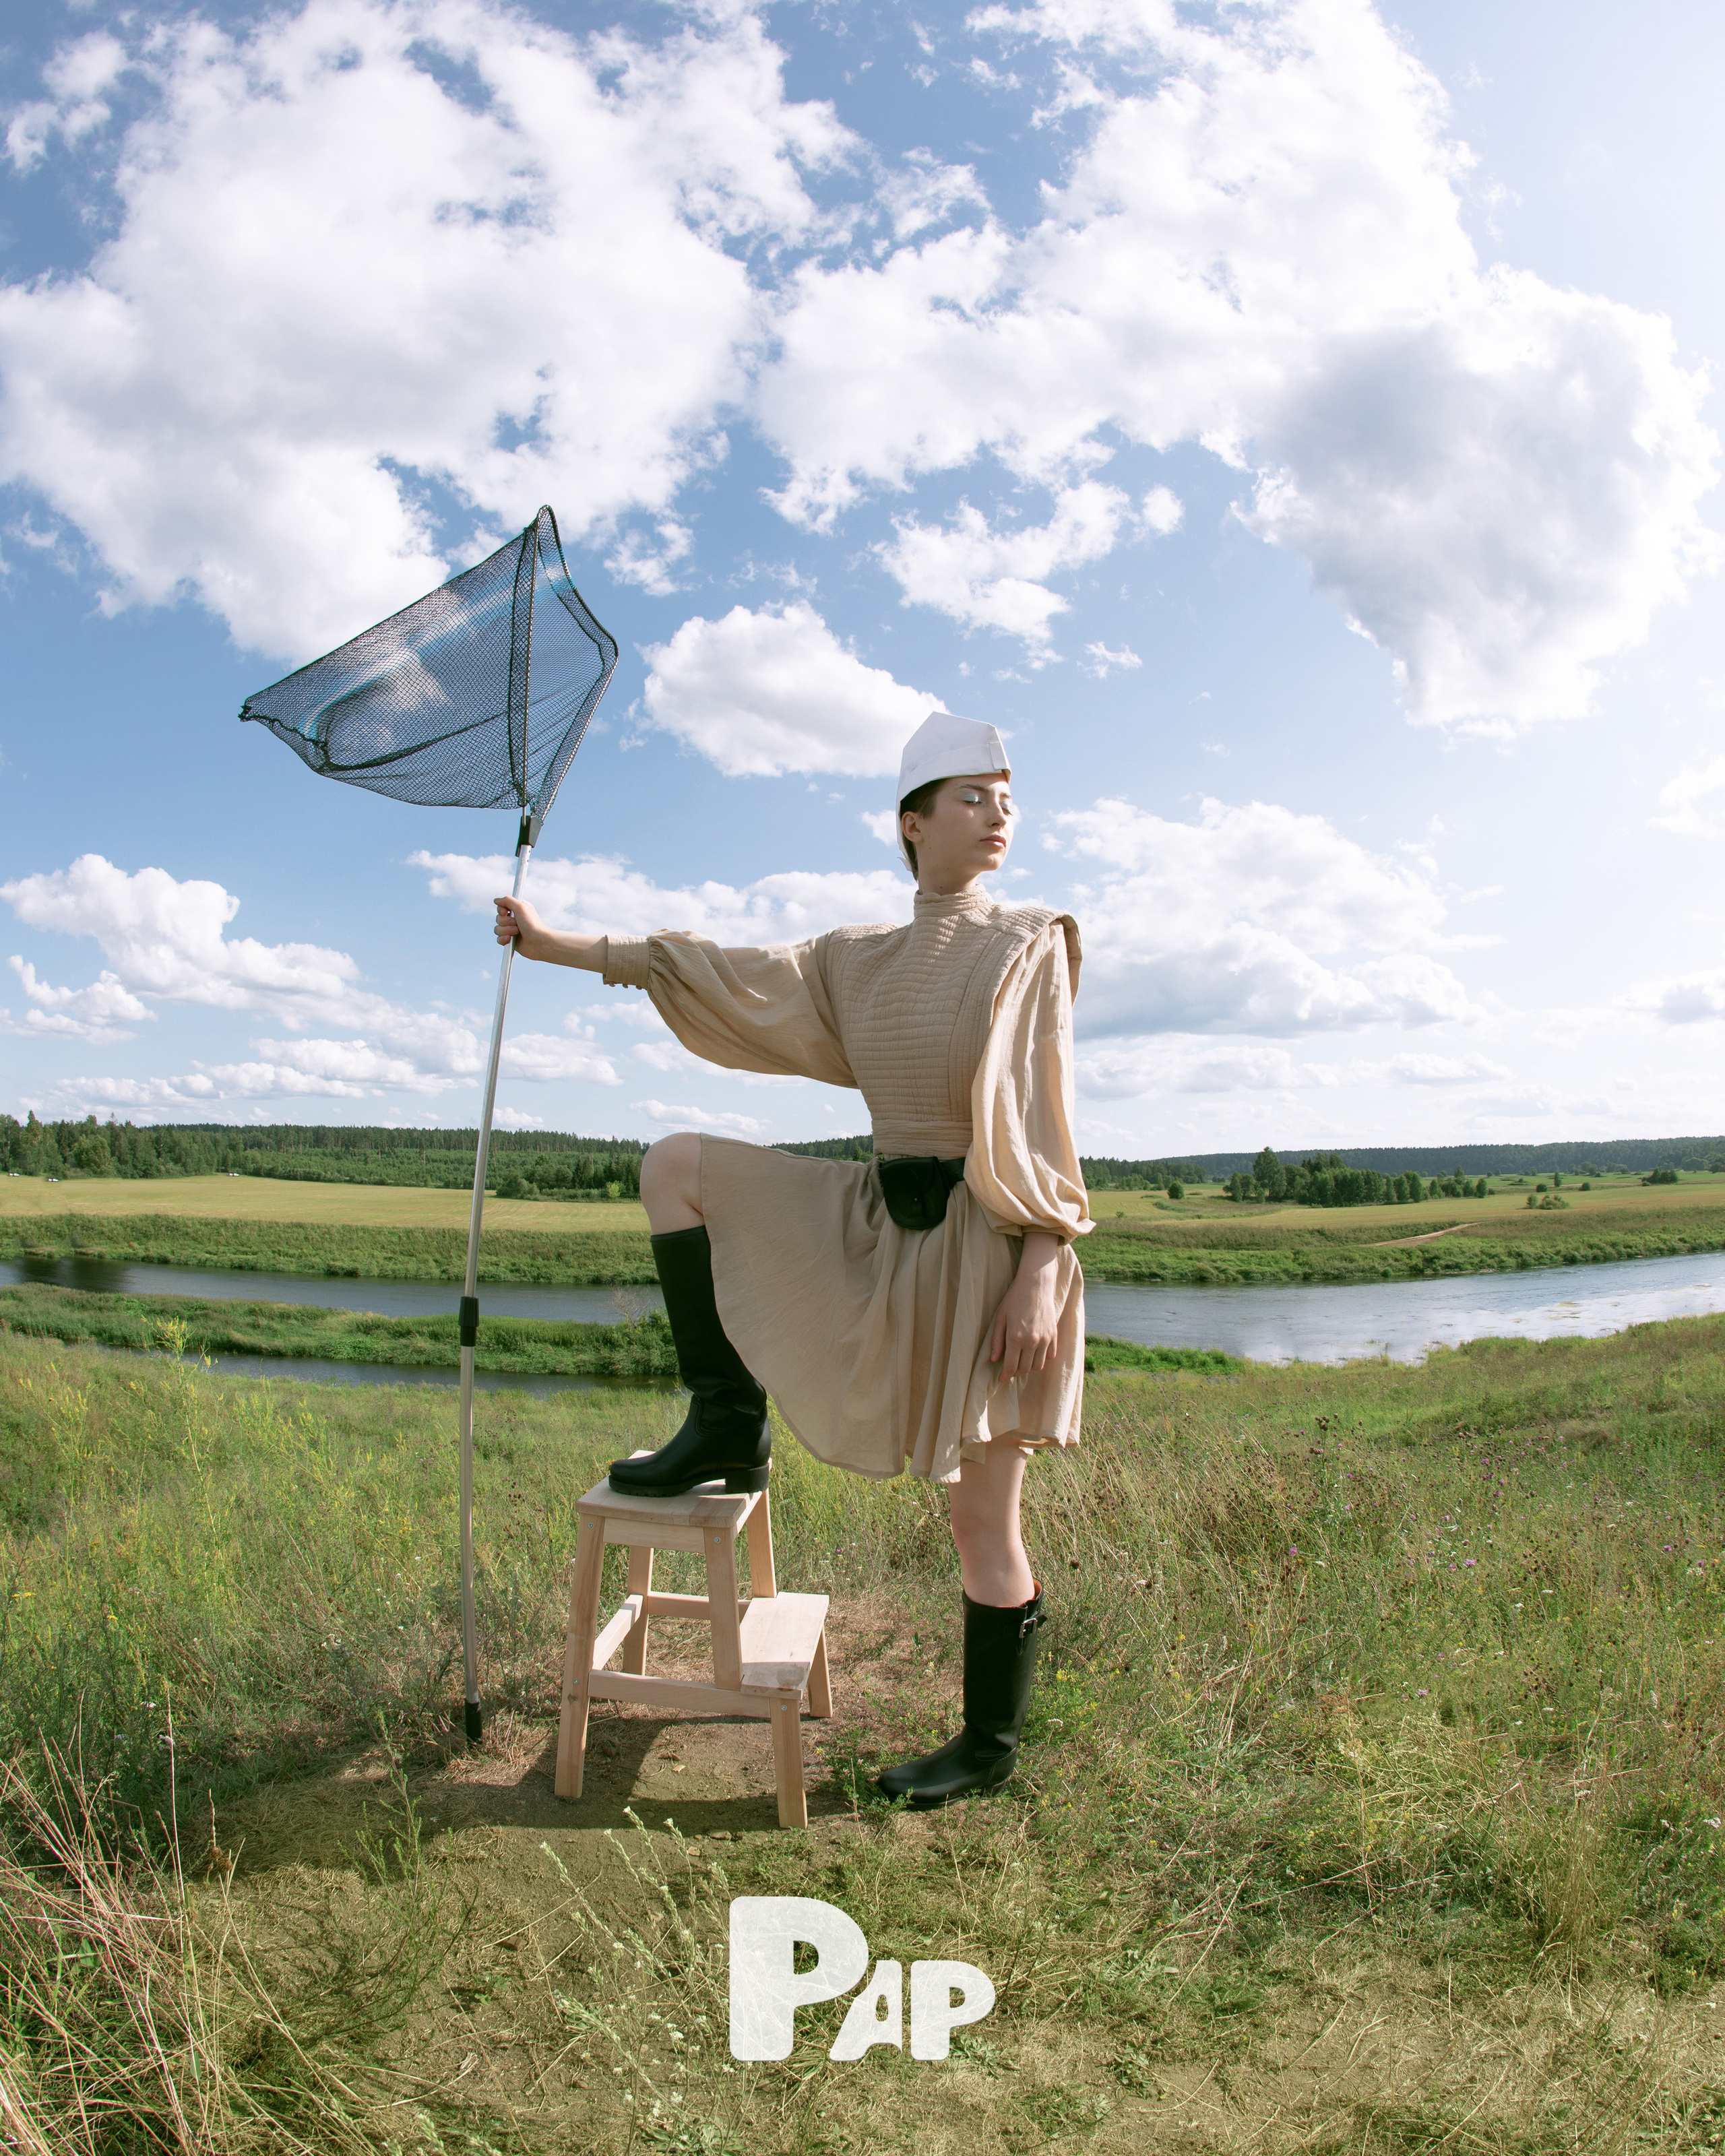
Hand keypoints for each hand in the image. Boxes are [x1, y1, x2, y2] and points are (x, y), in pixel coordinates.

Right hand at [494, 894, 547, 956]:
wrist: (539, 942)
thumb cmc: (533, 924)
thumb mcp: (521, 907)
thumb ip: (507, 901)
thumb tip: (496, 900)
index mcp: (518, 910)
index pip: (501, 907)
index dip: (501, 910)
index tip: (506, 912)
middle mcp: (515, 919)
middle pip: (498, 918)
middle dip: (506, 922)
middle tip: (517, 924)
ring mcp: (512, 930)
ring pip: (497, 929)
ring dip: (506, 930)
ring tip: (517, 932)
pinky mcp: (510, 941)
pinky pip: (499, 939)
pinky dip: (504, 939)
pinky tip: (510, 940)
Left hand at [988, 1232, 1061, 1380]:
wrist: (1035, 1285)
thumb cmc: (1014, 1299)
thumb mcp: (1000, 1318)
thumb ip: (997, 1340)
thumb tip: (994, 1359)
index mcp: (1016, 1338)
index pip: (1011, 1366)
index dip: (1005, 1376)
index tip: (1002, 1380)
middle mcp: (1032, 1342)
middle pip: (1025, 1369)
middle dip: (1016, 1372)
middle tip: (1010, 1369)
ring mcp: (1045, 1339)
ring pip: (1038, 1366)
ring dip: (1029, 1367)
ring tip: (1023, 1362)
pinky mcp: (1054, 1335)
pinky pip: (1050, 1355)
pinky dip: (1042, 1359)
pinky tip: (1035, 1353)